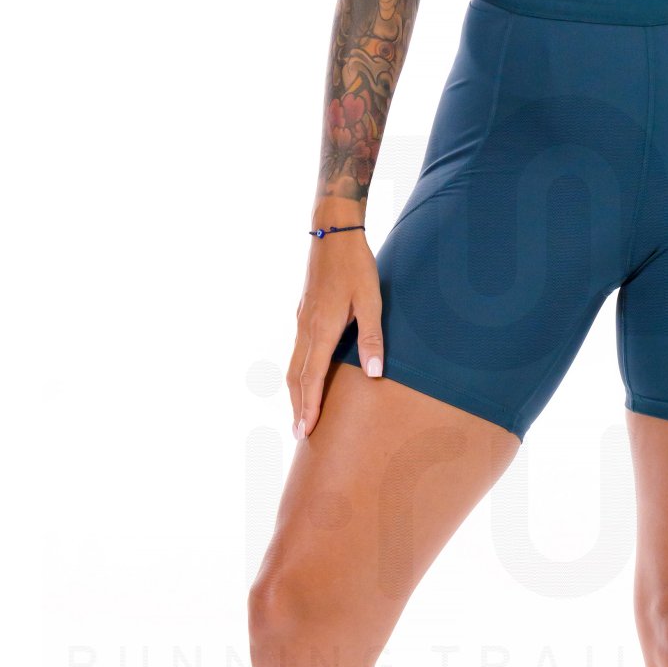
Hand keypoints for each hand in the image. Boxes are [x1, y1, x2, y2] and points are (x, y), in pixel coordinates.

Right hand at [288, 203, 383, 439]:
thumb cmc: (356, 266)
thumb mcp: (371, 301)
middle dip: (297, 407)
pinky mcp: (304, 313)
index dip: (309, 406)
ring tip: (300, 414)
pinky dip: (298, 374)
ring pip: (293, 365)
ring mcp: (302, 321)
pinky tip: (305, 380)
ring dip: (295, 392)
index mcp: (321, 329)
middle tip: (300, 434)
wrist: (332, 232)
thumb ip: (372, 339)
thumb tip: (375, 374)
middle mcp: (305, 329)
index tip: (305, 430)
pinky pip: (297, 352)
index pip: (311, 378)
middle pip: (295, 377)